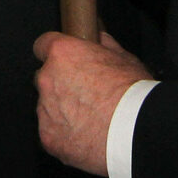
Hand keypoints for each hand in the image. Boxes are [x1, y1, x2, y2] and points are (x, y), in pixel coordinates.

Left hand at [33, 29, 149, 177]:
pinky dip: (63, 134)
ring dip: (61, 109)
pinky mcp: (47, 137)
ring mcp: (45, 110)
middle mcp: (47, 79)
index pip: (43, 45)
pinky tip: (85, 135)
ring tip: (89, 119)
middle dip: (59, 84)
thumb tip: (100, 40)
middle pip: (45, 77)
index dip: (56, 53)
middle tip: (85, 94)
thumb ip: (105, 46)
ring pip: (46, 106)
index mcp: (62, 54)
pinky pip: (51, 132)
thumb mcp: (125, 59)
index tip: (65, 61)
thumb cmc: (132, 94)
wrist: (134, 133)